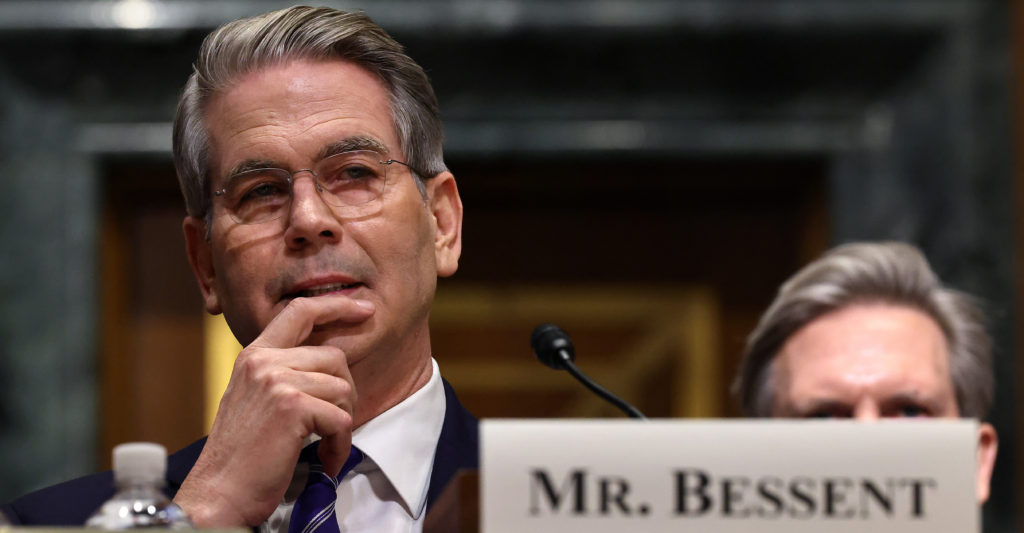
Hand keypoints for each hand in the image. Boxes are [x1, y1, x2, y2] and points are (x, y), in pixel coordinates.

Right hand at [173, 296, 374, 527]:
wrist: (218, 492)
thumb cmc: (241, 454)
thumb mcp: (255, 398)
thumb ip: (284, 373)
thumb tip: (330, 363)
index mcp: (254, 355)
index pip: (300, 311)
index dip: (337, 305)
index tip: (364, 308)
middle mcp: (264, 361)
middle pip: (334, 356)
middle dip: (344, 393)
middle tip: (332, 424)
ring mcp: (278, 381)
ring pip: (343, 388)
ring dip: (341, 422)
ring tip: (323, 445)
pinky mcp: (293, 407)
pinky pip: (342, 419)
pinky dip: (339, 445)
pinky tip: (325, 460)